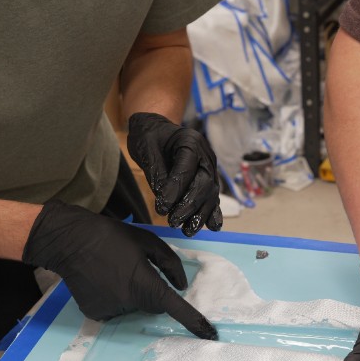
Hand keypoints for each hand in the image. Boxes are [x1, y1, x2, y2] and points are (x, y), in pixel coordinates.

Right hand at [23, 200, 216, 338]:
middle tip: (136, 269)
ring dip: (133, 295)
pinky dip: (117, 299)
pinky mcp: (95, 314)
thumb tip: (182, 286)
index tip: (210, 334)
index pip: (174, 307)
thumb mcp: (148, 242)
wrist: (69, 240)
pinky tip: (103, 281)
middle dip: (153, 292)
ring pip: (135, 309)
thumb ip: (170, 264)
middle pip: (154, 306)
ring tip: (115, 271)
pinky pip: (117, 310)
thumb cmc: (111, 236)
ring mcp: (110, 311)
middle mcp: (128, 302)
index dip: (194, 321)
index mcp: (144, 284)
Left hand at [127, 112, 221, 236]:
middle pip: (204, 184)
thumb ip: (156, 172)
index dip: (175, 191)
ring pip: (211, 194)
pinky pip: (213, 197)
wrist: (157, 130)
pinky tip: (212, 227)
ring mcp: (209, 168)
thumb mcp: (146, 149)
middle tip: (173, 221)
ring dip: (200, 214)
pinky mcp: (208, 179)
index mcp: (190, 142)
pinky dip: (213, 212)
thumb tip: (164, 198)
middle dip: (189, 205)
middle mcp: (205, 156)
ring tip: (187, 230)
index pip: (186, 170)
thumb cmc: (149, 136)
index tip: (162, 208)